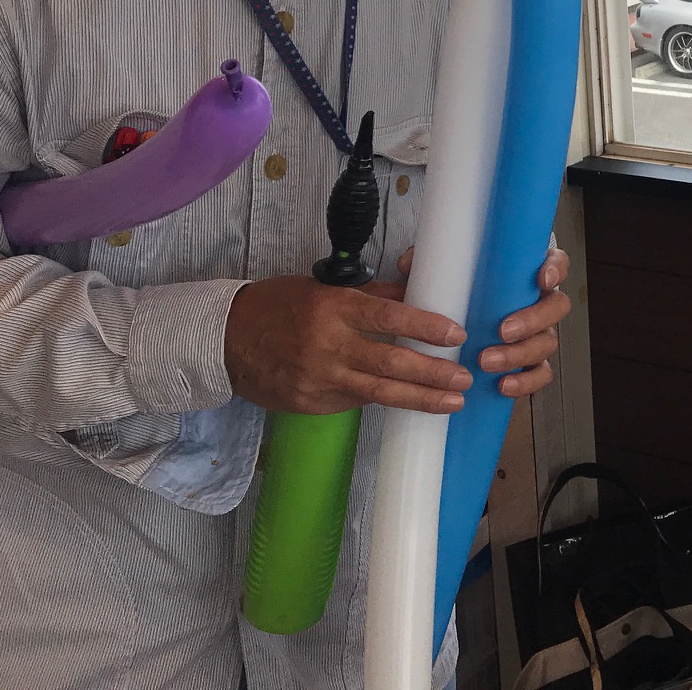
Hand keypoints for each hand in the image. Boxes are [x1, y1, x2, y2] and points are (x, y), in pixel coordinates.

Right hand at [224, 274, 469, 415]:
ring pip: (379, 391)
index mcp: (333, 307)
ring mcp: (318, 379)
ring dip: (420, 398)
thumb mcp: (325, 289)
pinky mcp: (311, 403)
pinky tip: (409, 402)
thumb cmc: (281, 306)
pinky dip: (383, 399)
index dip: (425, 326)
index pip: (389, 316)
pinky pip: (356, 402)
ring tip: (453, 402)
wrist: (227, 341)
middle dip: (433, 373)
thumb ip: (374, 294)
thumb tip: (419, 288)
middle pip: (390, 361)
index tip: (456, 335)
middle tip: (464, 377)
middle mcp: (328, 344)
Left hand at [376, 246, 573, 399]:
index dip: (554, 270)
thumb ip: (433, 265)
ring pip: (547, 343)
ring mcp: (538, 334)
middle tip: (502, 330)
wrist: (459, 327)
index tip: (540, 279)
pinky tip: (503, 386)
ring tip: (486, 362)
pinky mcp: (530, 362)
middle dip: (533, 320)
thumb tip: (408, 264)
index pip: (556, 264)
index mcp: (529, 275)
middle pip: (556, 307)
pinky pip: (539, 374)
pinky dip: (525, 382)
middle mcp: (540, 303)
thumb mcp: (450, 273)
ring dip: (519, 354)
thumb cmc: (464, 291)